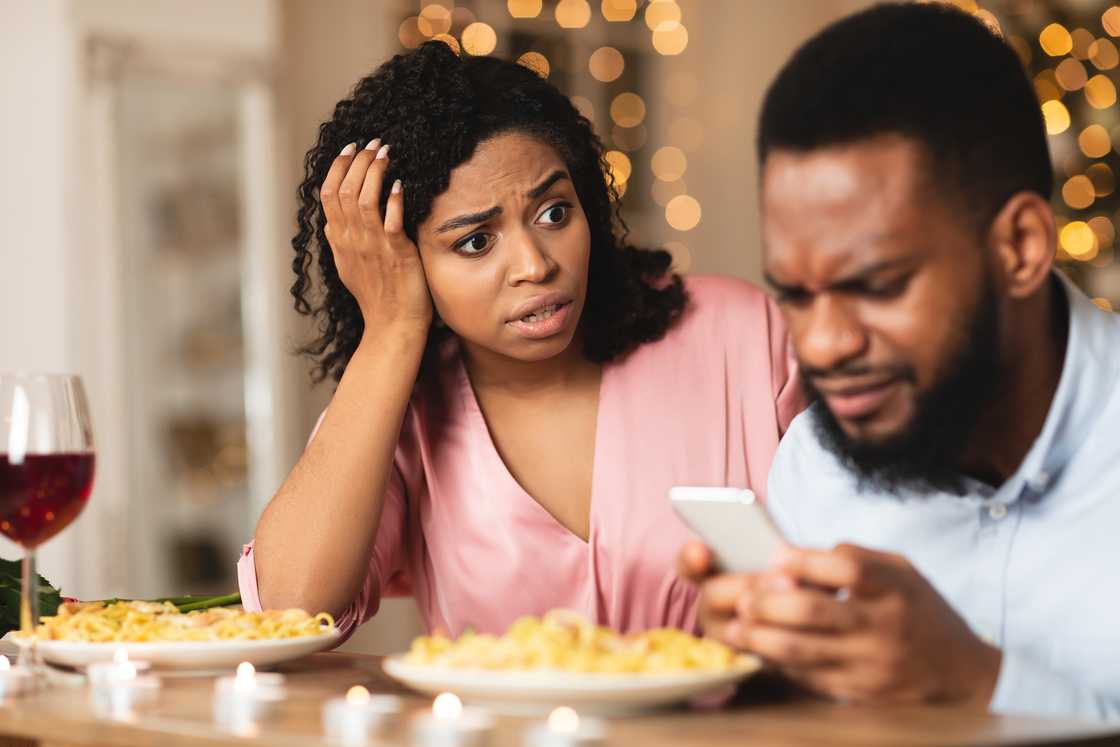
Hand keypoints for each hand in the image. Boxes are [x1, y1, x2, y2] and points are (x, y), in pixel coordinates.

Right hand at [319, 140, 431, 334]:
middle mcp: (351, 240)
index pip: (328, 194)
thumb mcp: (349, 267)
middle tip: (373, 143)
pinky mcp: (396, 254)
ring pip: (363, 200)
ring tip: (385, 153)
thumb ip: (340, 242)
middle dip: (358, 161)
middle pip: (343, 190)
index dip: (338, 167)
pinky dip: (393, 200)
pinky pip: (390, 221)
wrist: (392, 326)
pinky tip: (399, 184)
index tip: (350, 148)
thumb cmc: (376, 297)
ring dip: (374, 172)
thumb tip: (331, 222)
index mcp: (339, 240)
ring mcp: (372, 247)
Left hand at [680, 541, 1001, 705]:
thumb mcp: (900, 569)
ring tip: (736, 627)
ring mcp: (869, 664)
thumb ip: (853, 557)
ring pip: (800, 651)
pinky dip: (777, 663)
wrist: (960, 671)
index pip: (845, 569)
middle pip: (812, 611)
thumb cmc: (918, 609)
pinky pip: (806, 677)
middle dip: (767, 602)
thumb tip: (793, 555)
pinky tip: (759, 651)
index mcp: (894, 587)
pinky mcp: (859, 692)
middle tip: (744, 596)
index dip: (803, 561)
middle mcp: (882, 626)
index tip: (773, 555)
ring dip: (759, 638)